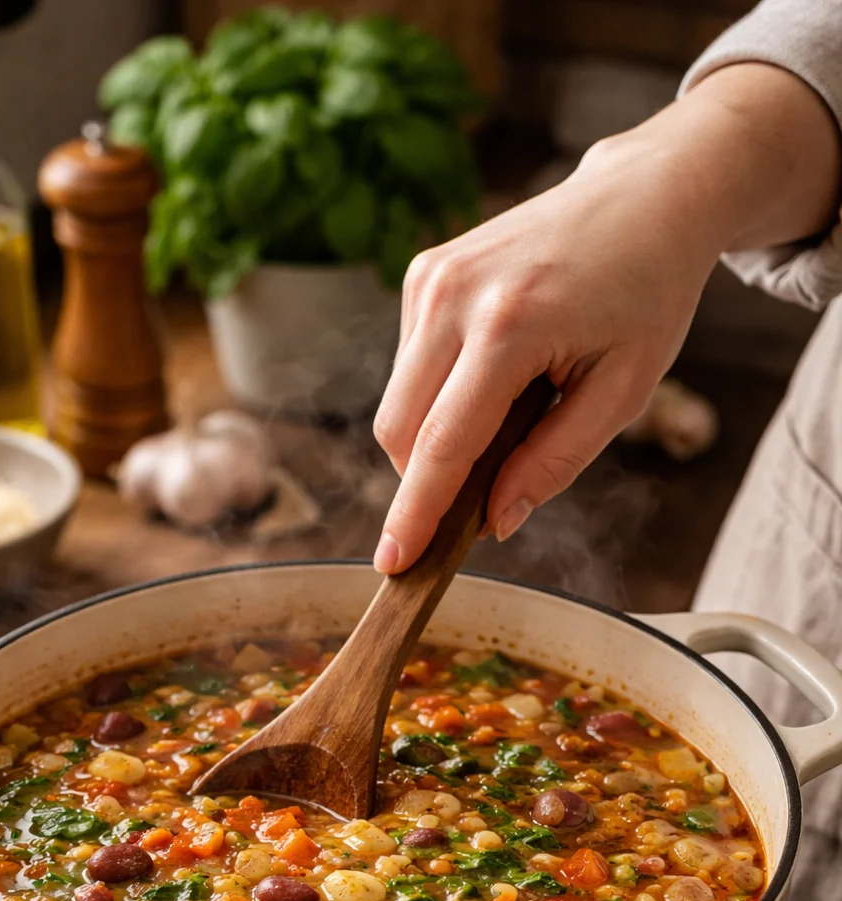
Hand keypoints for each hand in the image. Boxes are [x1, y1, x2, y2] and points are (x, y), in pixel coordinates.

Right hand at [372, 64, 841, 572]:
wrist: (644, 200)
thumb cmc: (645, 296)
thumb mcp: (623, 393)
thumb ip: (555, 462)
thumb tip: (495, 521)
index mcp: (510, 326)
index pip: (442, 445)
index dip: (415, 514)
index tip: (392, 564)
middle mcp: (454, 296)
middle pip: (400, 430)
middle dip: (428, 478)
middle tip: (487, 489)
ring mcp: (430, 278)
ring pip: (398, 404)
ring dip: (438, 433)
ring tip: (515, 406)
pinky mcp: (423, 273)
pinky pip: (409, 368)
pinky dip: (441, 393)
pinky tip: (498, 371)